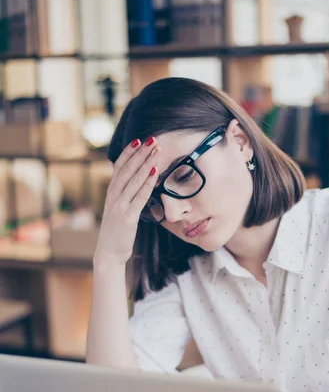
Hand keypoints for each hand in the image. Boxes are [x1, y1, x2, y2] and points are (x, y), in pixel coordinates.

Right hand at [94, 137, 159, 266]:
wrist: (108, 252)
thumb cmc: (117, 231)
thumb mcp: (118, 208)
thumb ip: (125, 194)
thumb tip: (136, 181)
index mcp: (111, 192)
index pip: (119, 167)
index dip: (129, 152)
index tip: (138, 139)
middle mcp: (113, 196)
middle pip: (127, 169)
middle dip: (140, 153)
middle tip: (152, 139)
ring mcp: (119, 205)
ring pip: (133, 179)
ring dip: (146, 163)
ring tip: (156, 150)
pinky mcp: (127, 216)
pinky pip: (139, 196)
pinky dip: (147, 183)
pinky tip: (155, 172)